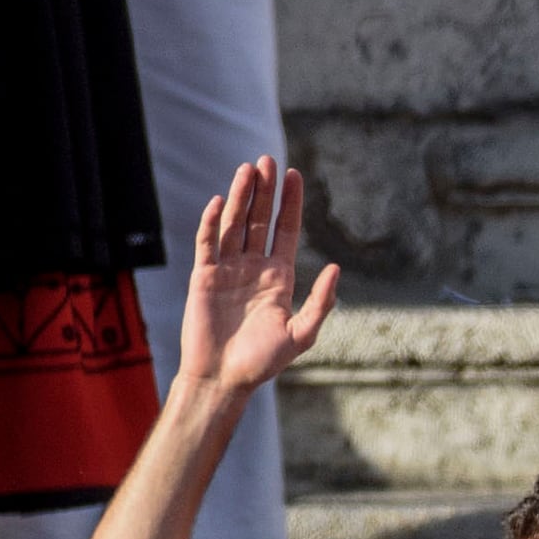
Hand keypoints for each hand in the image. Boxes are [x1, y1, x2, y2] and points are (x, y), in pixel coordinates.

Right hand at [174, 159, 340, 394]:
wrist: (225, 378)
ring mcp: (227, 270)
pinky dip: (212, 223)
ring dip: (240, 197)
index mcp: (279, 277)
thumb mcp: (301, 333)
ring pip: (234, 225)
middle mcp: (253, 268)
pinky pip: (208, 244)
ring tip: (247, 169)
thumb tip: (335, 267)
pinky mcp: (203, 277)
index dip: (289, 203)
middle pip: (259, 220)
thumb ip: (321, 302)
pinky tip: (219, 202)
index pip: (285, 230)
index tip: (294, 175)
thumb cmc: (263, 362)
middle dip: (264, 191)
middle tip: (268, 160)